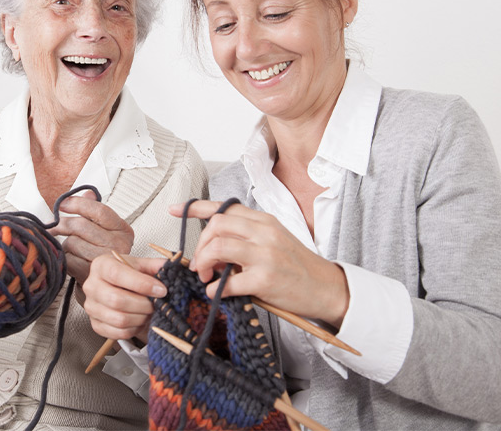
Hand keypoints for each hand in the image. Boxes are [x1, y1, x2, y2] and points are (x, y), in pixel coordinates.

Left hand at [49, 191, 134, 284]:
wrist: (106, 285)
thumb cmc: (102, 253)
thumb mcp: (105, 231)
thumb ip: (95, 211)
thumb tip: (88, 193)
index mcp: (123, 230)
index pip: (98, 210)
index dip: (77, 204)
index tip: (62, 204)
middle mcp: (119, 245)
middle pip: (81, 226)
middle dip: (62, 225)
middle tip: (52, 226)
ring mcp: (106, 261)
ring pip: (72, 242)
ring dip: (64, 244)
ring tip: (69, 248)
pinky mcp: (92, 274)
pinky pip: (68, 259)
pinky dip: (64, 257)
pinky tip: (69, 259)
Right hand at [83, 254, 166, 341]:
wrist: (116, 287)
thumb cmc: (128, 275)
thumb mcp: (142, 265)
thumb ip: (156, 265)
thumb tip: (173, 266)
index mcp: (101, 265)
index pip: (117, 274)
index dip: (142, 284)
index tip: (161, 290)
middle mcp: (91, 286)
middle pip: (117, 300)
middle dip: (143, 305)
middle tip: (156, 304)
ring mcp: (91, 307)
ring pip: (119, 319)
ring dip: (140, 318)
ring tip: (148, 311)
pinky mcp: (96, 325)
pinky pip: (118, 333)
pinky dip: (134, 329)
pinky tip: (139, 319)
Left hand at [171, 200, 349, 327]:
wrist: (326, 288)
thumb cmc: (296, 267)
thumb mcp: (273, 241)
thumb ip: (245, 238)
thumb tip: (210, 249)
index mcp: (264, 221)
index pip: (224, 207)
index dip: (194, 208)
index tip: (174, 210)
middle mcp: (264, 232)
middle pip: (216, 225)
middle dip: (199, 245)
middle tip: (199, 264)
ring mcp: (266, 255)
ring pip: (219, 247)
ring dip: (203, 263)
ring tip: (206, 277)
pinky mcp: (266, 279)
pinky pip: (228, 281)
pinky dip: (215, 288)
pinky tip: (215, 292)